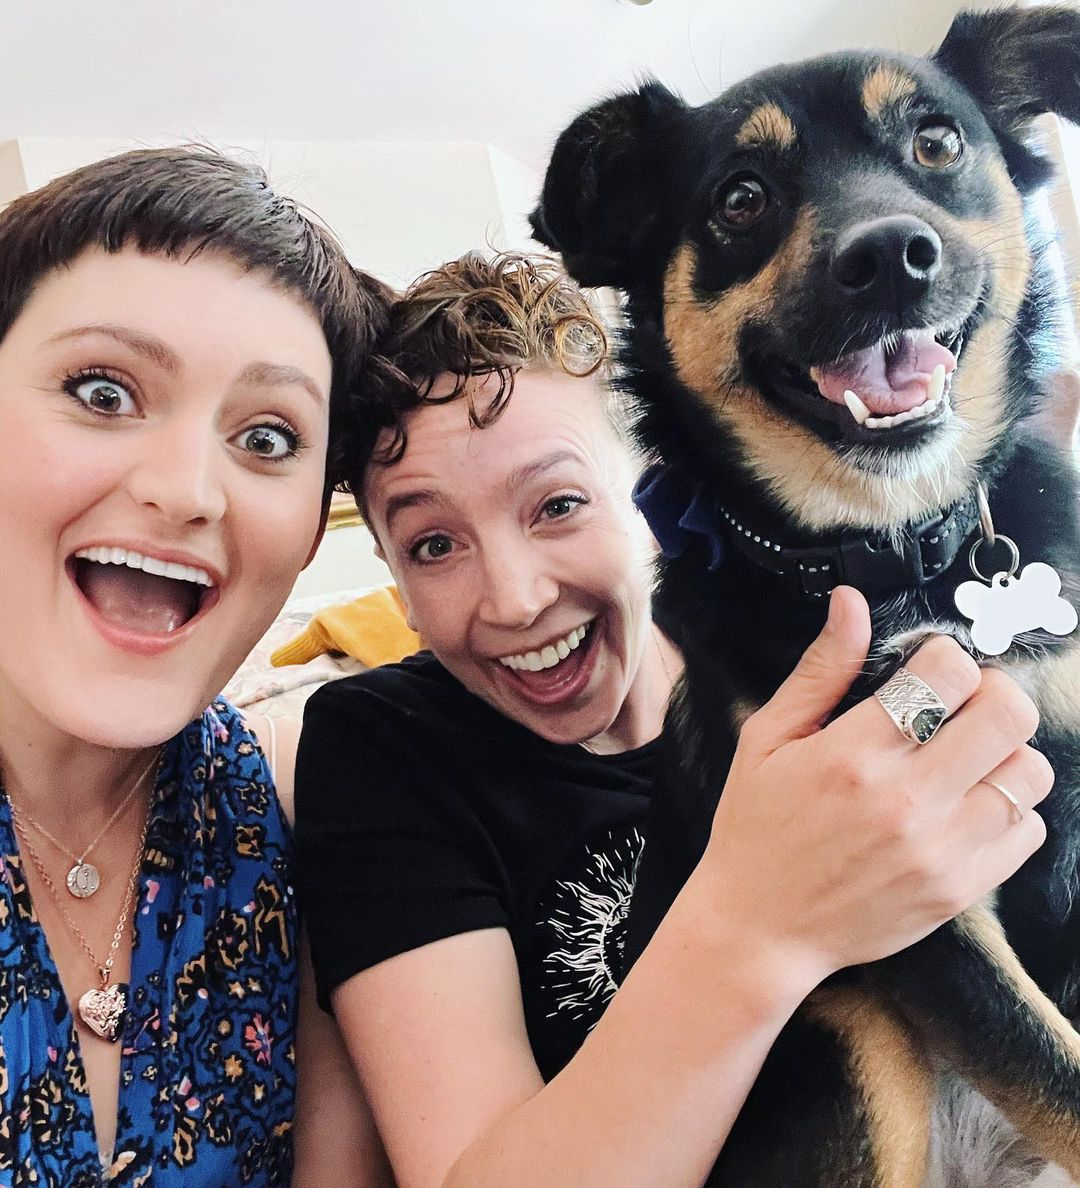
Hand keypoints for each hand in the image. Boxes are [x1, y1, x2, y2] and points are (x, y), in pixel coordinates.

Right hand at [697, 586, 1050, 990]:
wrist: (760, 926)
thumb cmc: (758, 826)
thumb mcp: (769, 738)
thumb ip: (820, 671)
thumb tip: (851, 603)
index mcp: (854, 754)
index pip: (948, 673)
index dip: (945, 657)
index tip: (928, 670)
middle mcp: (907, 801)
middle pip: (1008, 716)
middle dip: (992, 692)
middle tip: (963, 704)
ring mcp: (940, 850)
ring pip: (1028, 773)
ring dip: (1004, 753)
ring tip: (964, 758)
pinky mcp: (958, 890)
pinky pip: (1027, 832)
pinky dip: (1008, 809)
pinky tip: (966, 806)